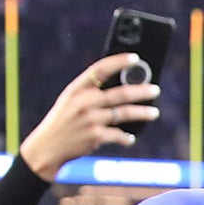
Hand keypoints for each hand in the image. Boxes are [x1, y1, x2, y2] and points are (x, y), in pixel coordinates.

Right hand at [18, 53, 160, 179]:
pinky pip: (118, 135)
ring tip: (154, 113)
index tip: (135, 58)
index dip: (118, 61)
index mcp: (77, 89)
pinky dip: (126, 137)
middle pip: (120, 93)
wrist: (48, 146)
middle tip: (155, 90)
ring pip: (124, 113)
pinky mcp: (95, 136)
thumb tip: (122, 86)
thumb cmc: (63, 121)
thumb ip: (90, 93)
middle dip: (141, 91)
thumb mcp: (70, 101)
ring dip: (142, 113)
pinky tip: (130, 138)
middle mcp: (84, 102)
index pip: (99, 69)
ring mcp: (90, 119)